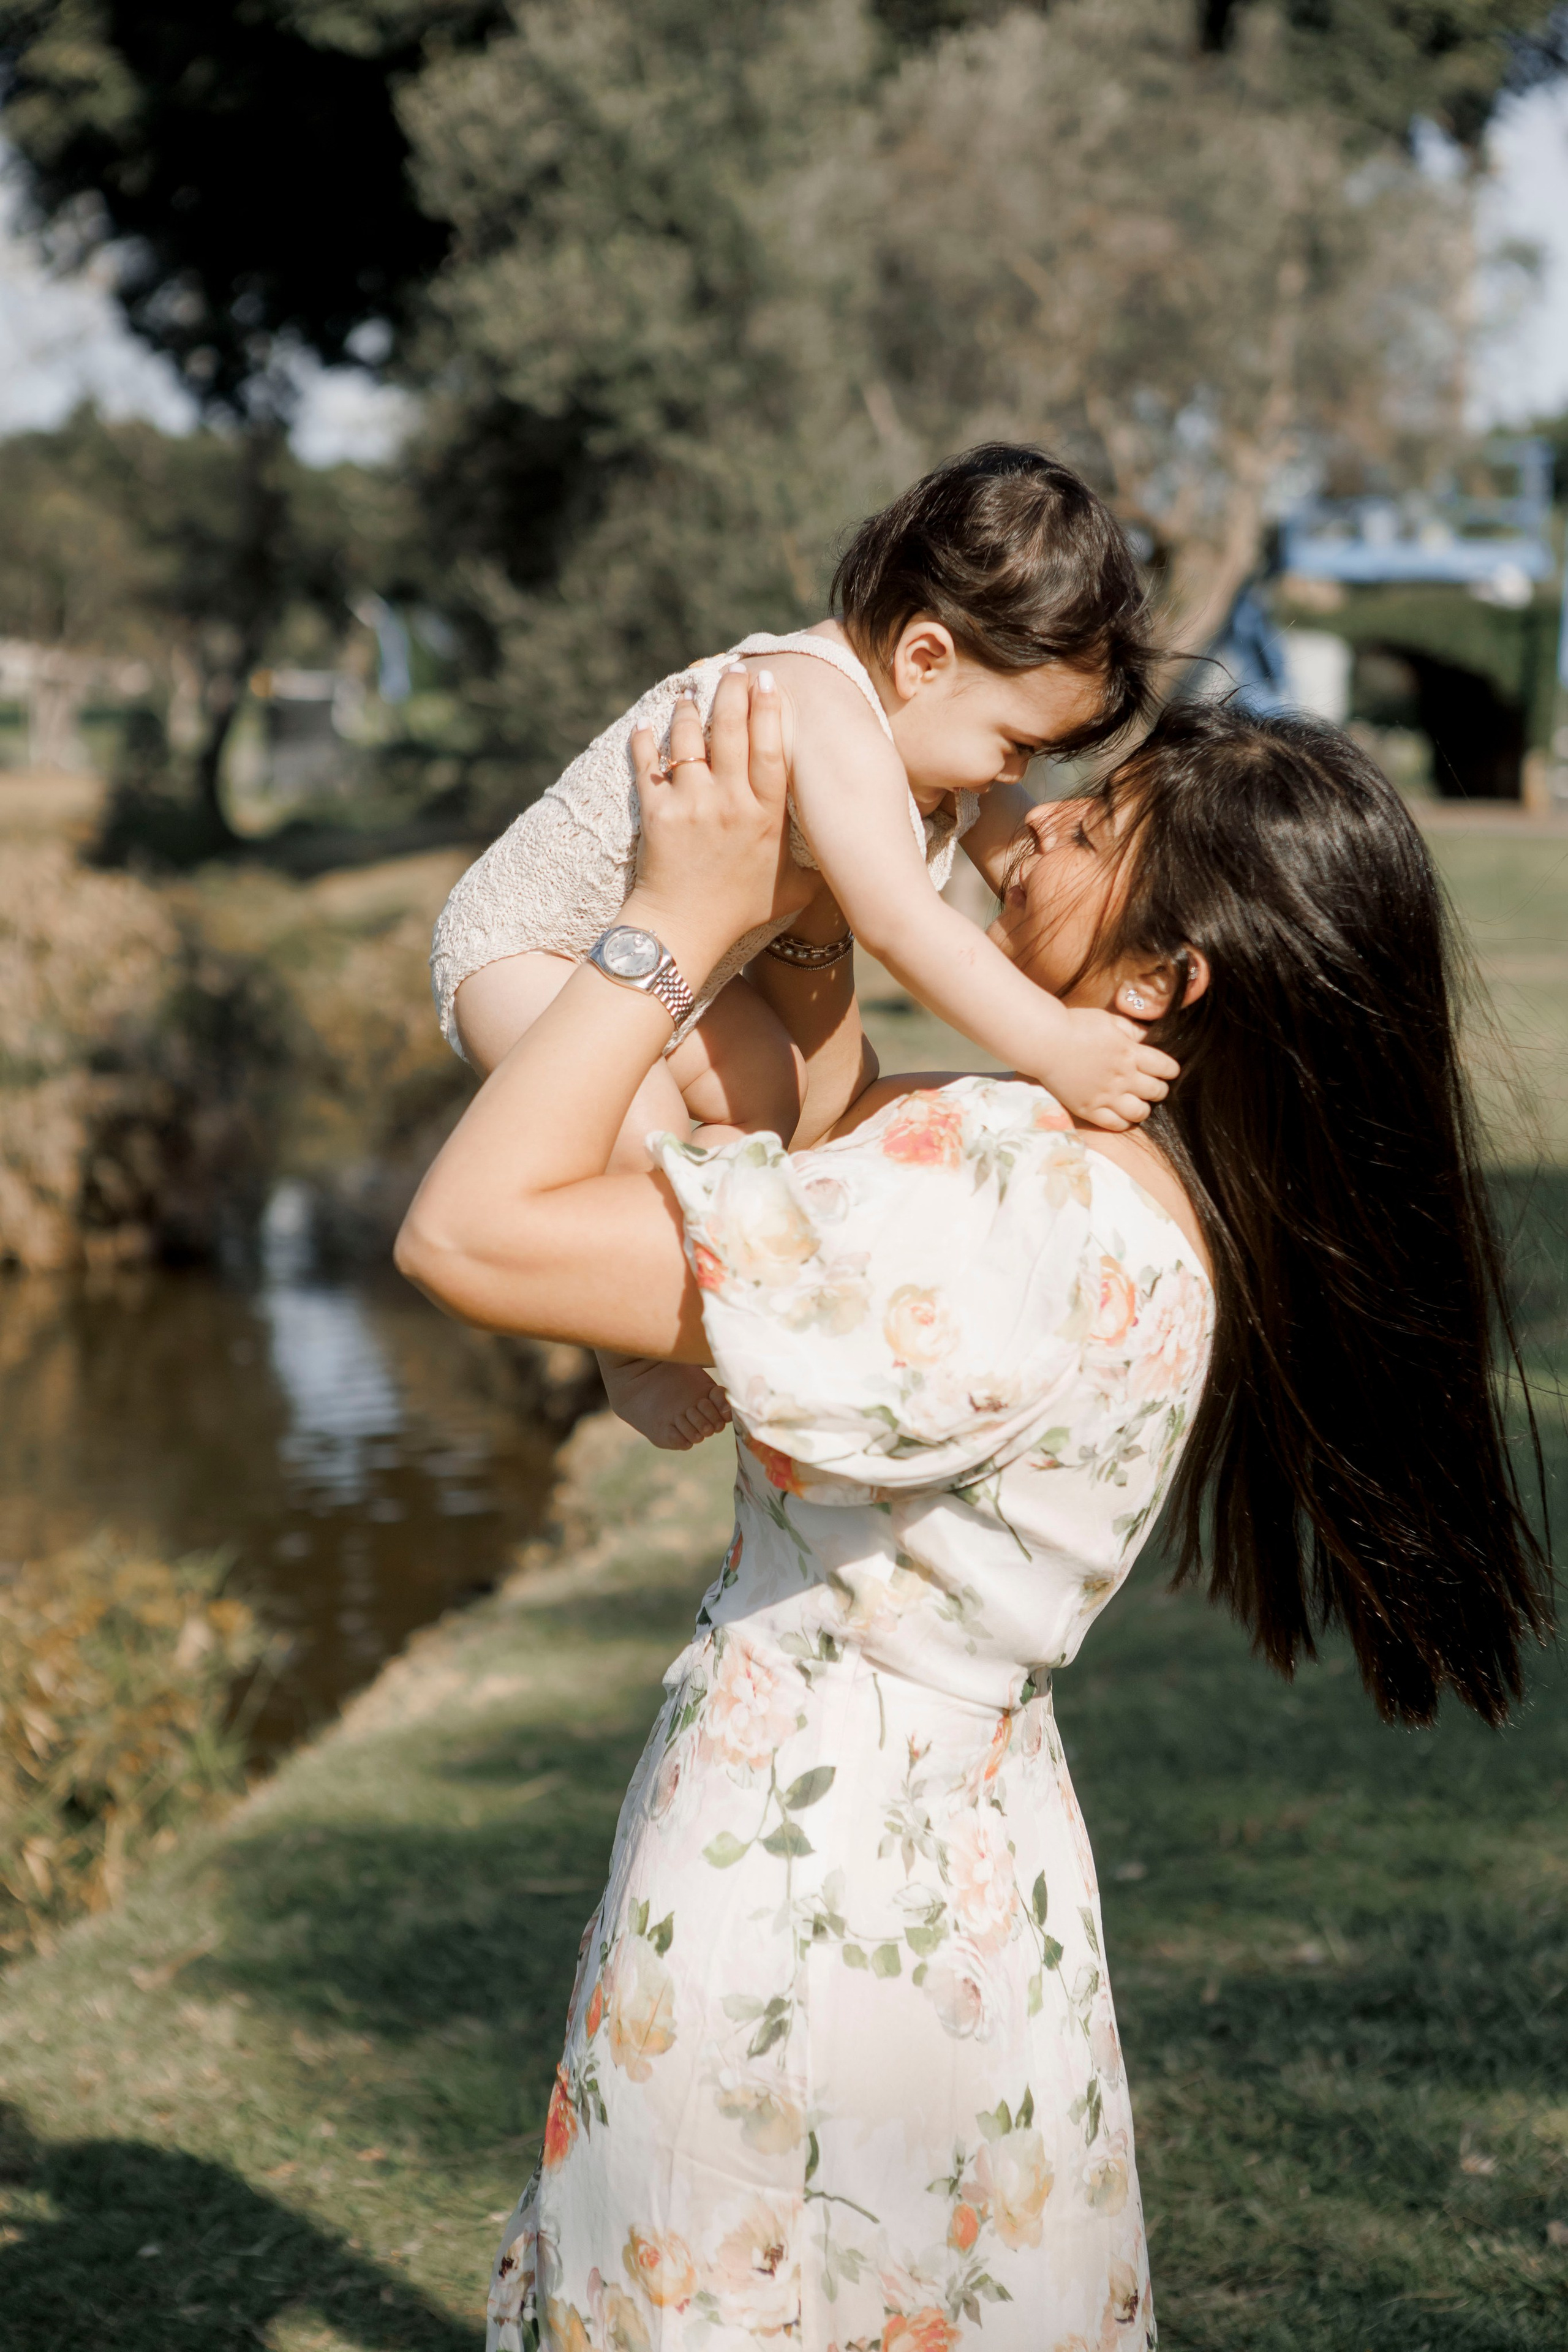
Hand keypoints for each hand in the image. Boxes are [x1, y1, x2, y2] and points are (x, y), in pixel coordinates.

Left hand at [626, 666, 813, 968]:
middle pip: (731, 732)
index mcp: (765, 817)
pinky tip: (646, 726)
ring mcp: (691, 806)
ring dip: (688, 712)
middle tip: (732, 670)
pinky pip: (648, 766)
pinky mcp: (657, 814)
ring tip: (691, 695)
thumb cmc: (739, 912)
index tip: (770, 683)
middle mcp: (729, 804)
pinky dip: (644, 742)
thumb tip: (853, 856)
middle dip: (732, 693)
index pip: (770, 750)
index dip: (770, 712)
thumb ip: (819, 866)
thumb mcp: (792, 891)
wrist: (683, 932)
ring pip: (688, 741)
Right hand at [1028, 1005, 1177, 1131]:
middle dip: (1160, 1089)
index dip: (1171, 1070)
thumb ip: (1132, 1030)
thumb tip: (1150, 1036)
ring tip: (1138, 1103)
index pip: (1165, 1067)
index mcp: (1130, 1053)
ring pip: (1140, 1112)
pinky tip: (1122, 1115)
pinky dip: (1124, 1122)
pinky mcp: (1089, 1109)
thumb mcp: (1109, 1020)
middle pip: (1157, 1091)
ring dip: (1144, 1108)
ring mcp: (1106, 1096)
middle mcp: (1123, 1077)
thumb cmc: (1075, 1025)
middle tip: (1153, 1086)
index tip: (1167, 1070)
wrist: (1044, 1041)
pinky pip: (1115, 1125)